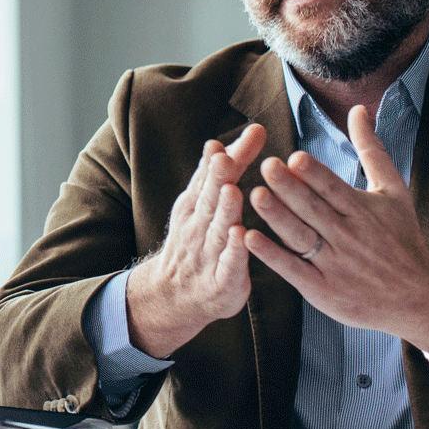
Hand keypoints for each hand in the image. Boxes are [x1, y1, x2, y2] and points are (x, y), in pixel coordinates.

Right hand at [124, 125, 265, 359]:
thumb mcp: (199, 209)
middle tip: (227, 156)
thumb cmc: (196, 244)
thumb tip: (218, 141)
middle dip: (218, 176)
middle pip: (210, 198)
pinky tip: (240, 237)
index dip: (231, 155)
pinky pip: (227, 264)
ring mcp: (208, 254)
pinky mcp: (221, 281)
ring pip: (217, 229)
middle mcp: (199, 225)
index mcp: (196, 205)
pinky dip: (233, 251)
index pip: (214, 176)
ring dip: (224, 210)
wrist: (174, 296)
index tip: (254, 132)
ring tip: (232, 190)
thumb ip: (212, 178)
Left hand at [244, 104, 428, 358]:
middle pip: (315, 210)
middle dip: (290, 189)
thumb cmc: (403, 237)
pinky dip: (272, 256)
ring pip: (302, 238)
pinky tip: (249, 238)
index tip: (293, 158)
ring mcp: (336, 265)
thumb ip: (371, 150)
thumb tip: (358, 108)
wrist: (420, 298)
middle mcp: (350, 236)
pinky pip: (294, 271)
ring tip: (254, 196)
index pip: (336, 189)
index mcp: (365, 211)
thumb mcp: (394, 191)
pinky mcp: (323, 290)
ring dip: (277, 218)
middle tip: (264, 167)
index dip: (316, 175)